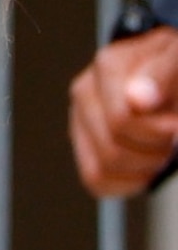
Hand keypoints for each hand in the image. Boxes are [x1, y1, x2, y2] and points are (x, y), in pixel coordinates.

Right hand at [70, 27, 177, 196]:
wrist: (169, 73)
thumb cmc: (176, 67)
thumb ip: (163, 74)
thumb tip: (138, 101)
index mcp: (108, 67)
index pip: (121, 121)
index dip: (158, 133)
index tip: (177, 127)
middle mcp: (85, 92)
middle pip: (112, 149)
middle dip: (153, 152)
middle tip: (173, 139)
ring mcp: (80, 118)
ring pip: (101, 168)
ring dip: (142, 168)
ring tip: (162, 151)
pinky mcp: (82, 142)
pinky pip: (96, 180)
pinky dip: (128, 182)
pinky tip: (148, 166)